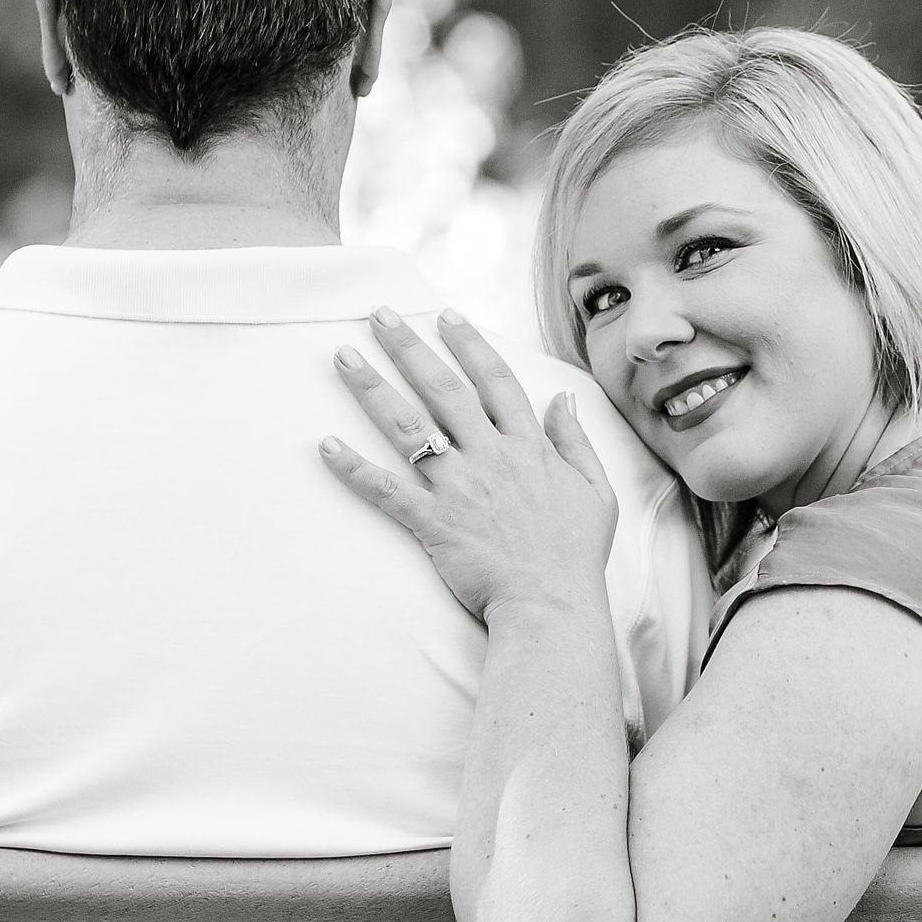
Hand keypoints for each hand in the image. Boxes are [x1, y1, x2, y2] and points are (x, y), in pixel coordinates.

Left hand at [321, 309, 618, 623]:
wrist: (552, 605)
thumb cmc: (576, 555)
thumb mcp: (596, 491)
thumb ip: (576, 441)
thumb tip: (565, 398)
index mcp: (529, 447)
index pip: (496, 382)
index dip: (470, 345)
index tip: (446, 316)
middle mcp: (490, 457)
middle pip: (444, 391)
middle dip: (409, 348)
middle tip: (380, 315)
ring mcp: (458, 487)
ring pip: (409, 428)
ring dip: (373, 389)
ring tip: (344, 357)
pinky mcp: (433, 522)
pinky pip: (386, 490)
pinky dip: (354, 468)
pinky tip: (325, 445)